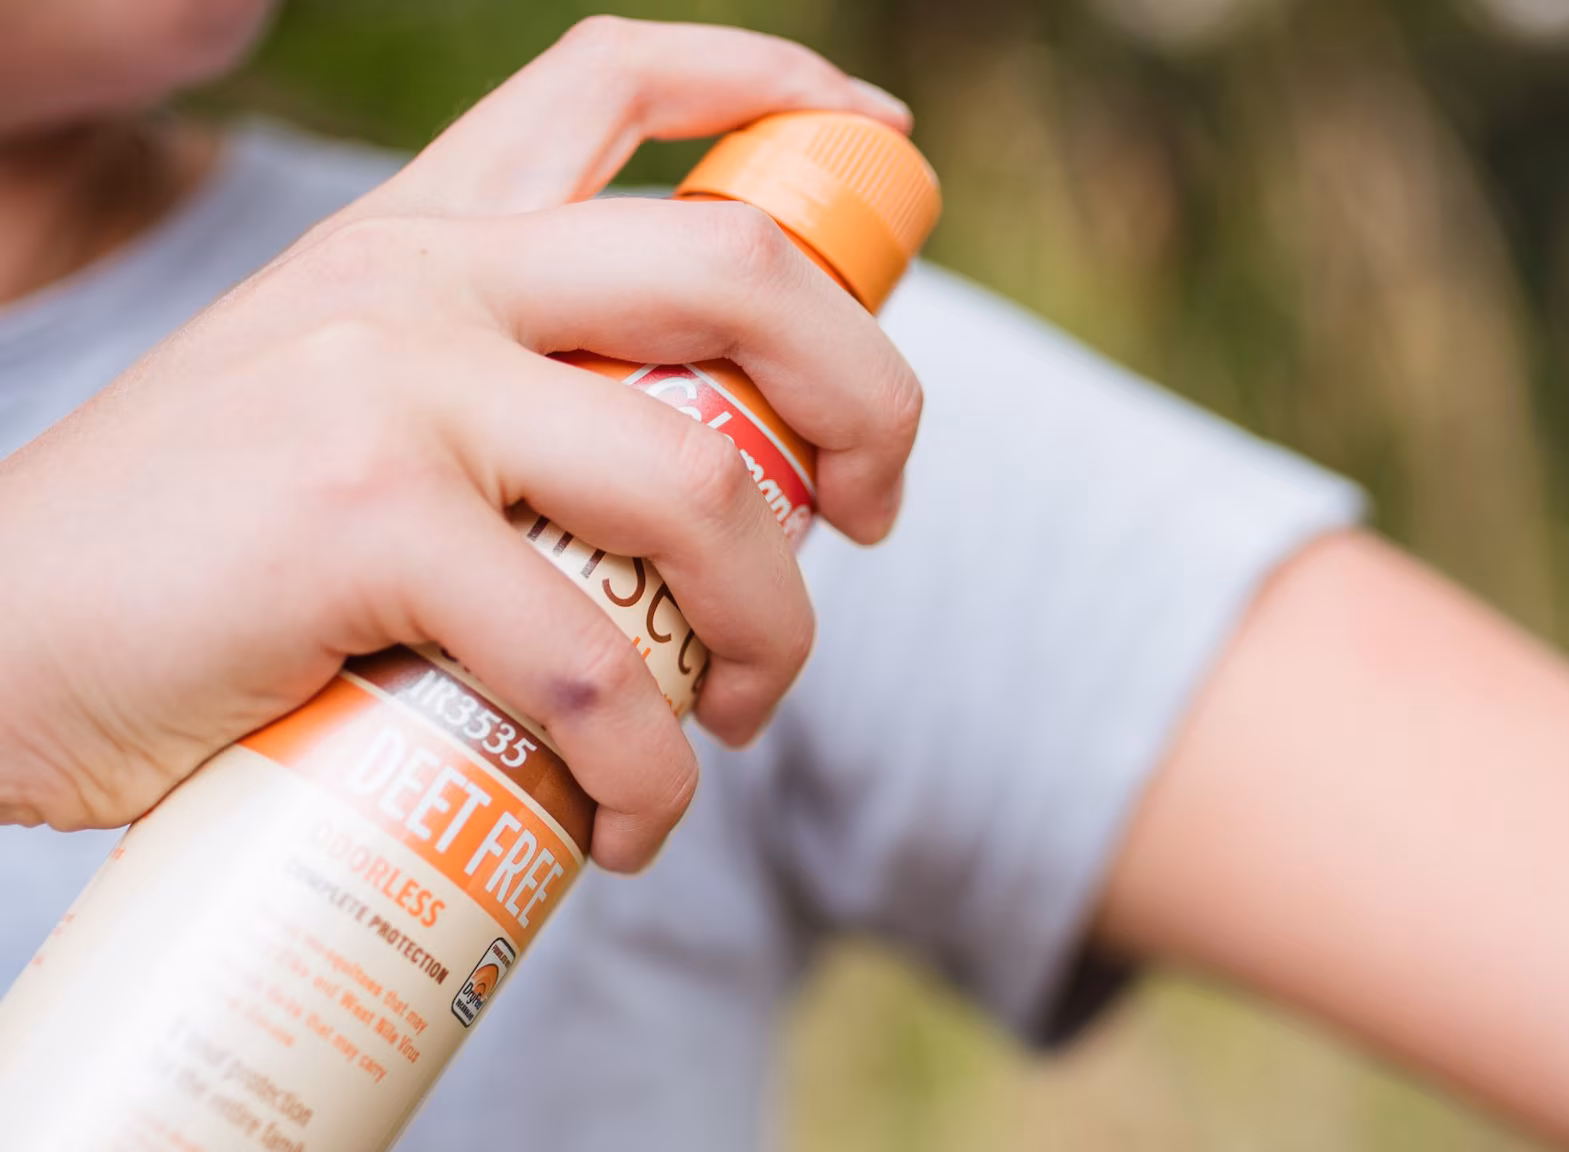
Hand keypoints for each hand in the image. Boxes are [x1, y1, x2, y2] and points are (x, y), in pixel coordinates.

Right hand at [0, 18, 922, 870]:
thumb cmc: (193, 566)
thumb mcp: (338, 415)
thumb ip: (489, 409)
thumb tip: (699, 511)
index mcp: (419, 237)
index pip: (611, 78)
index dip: (773, 86)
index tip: (880, 142)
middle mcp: (417, 279)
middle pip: (735, 270)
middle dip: (866, 395)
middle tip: (872, 513)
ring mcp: (389, 387)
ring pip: (697, 491)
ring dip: (775, 629)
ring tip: (742, 715)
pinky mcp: (359, 522)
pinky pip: (589, 660)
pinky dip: (650, 766)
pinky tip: (632, 819)